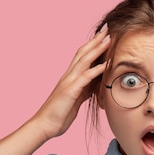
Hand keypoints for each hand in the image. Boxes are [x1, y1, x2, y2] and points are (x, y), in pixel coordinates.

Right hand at [30, 24, 109, 138]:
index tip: (103, 36)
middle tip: (107, 29)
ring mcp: (68, 82)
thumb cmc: (59, 115)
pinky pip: (85, 78)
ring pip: (84, 61)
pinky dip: (96, 70)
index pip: (82, 57)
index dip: (92, 45)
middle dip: (95, 41)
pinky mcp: (70, 91)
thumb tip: (95, 86)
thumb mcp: (76, 100)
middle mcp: (68, 76)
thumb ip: (84, 90)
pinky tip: (106, 65)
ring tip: (108, 39)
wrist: (45, 126)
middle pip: (83, 53)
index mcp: (70, 78)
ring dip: (97, 49)